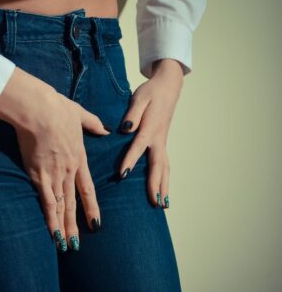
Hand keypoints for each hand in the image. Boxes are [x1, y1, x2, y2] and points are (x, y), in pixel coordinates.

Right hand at [0, 66, 109, 250]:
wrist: (38, 109)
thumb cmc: (57, 108)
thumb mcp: (80, 113)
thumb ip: (93, 123)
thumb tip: (105, 128)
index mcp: (79, 158)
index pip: (88, 189)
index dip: (92, 207)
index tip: (96, 223)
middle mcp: (69, 170)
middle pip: (74, 203)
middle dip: (76, 224)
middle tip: (79, 243)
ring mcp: (54, 175)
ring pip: (61, 207)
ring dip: (64, 227)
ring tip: (66, 245)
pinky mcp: (38, 175)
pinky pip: (46, 202)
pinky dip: (50, 220)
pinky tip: (53, 234)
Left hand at [118, 59, 183, 208]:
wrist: (168, 86)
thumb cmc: (151, 92)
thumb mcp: (139, 97)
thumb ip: (133, 113)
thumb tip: (127, 129)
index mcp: (150, 127)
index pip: (138, 146)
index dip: (130, 160)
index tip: (123, 175)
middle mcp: (158, 138)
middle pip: (158, 165)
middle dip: (156, 184)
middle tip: (155, 203)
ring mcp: (162, 141)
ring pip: (164, 168)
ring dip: (164, 186)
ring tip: (163, 205)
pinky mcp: (162, 143)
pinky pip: (164, 164)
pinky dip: (164, 179)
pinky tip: (163, 191)